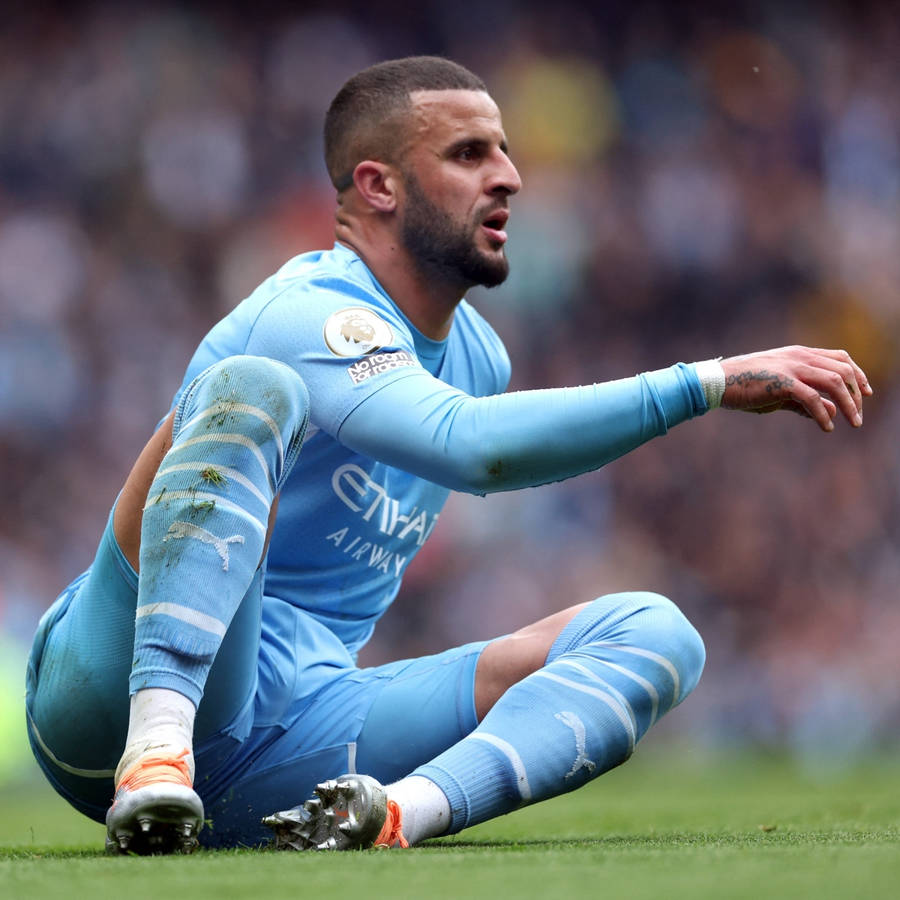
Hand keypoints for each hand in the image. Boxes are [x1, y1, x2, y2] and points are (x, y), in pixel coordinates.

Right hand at [720, 346, 871, 431]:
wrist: (718, 382)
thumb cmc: (746, 387)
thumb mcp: (780, 394)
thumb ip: (805, 401)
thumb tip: (832, 412)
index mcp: (799, 354)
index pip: (840, 358)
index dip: (859, 374)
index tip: (866, 393)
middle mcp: (799, 357)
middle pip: (843, 370)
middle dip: (857, 393)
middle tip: (858, 415)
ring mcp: (791, 367)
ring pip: (835, 382)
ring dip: (848, 404)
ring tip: (853, 422)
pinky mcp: (783, 382)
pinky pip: (813, 399)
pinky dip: (824, 414)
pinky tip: (827, 427)